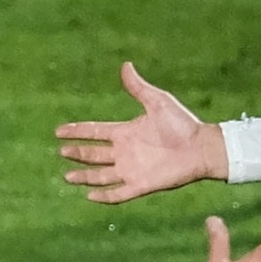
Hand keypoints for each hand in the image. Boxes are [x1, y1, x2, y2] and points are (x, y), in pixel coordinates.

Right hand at [57, 61, 227, 201]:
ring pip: (101, 175)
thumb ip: (138, 87)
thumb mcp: (157, 102)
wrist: (201, 147)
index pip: (95, 132)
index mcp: (126, 132)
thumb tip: (126, 65)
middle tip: (60, 151)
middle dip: (77, 153)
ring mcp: (132, 169)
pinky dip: (104, 196)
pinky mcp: (141, 185)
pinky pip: (119, 193)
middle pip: (94, 154)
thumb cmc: (182, 124)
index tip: (59, 131)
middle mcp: (125, 152)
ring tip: (67, 176)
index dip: (77, 131)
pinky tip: (90, 196)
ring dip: (84, 176)